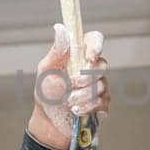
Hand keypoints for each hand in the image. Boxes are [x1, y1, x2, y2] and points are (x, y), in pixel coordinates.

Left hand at [27, 24, 110, 149]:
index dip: (96, 45)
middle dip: (86, 77)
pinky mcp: (103, 104)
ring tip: (68, 101)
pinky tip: (76, 110)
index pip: (95, 40)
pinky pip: (102, 102)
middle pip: (102, 64)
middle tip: (71, 85)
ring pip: (102, 86)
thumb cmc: (47, 93)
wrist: (49, 121)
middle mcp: (92, 68)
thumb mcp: (46, 71)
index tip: (90, 55)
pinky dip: (87, 107)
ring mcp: (100, 86)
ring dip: (82, 95)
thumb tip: (60, 28)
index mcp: (78, 55)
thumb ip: (56, 51)